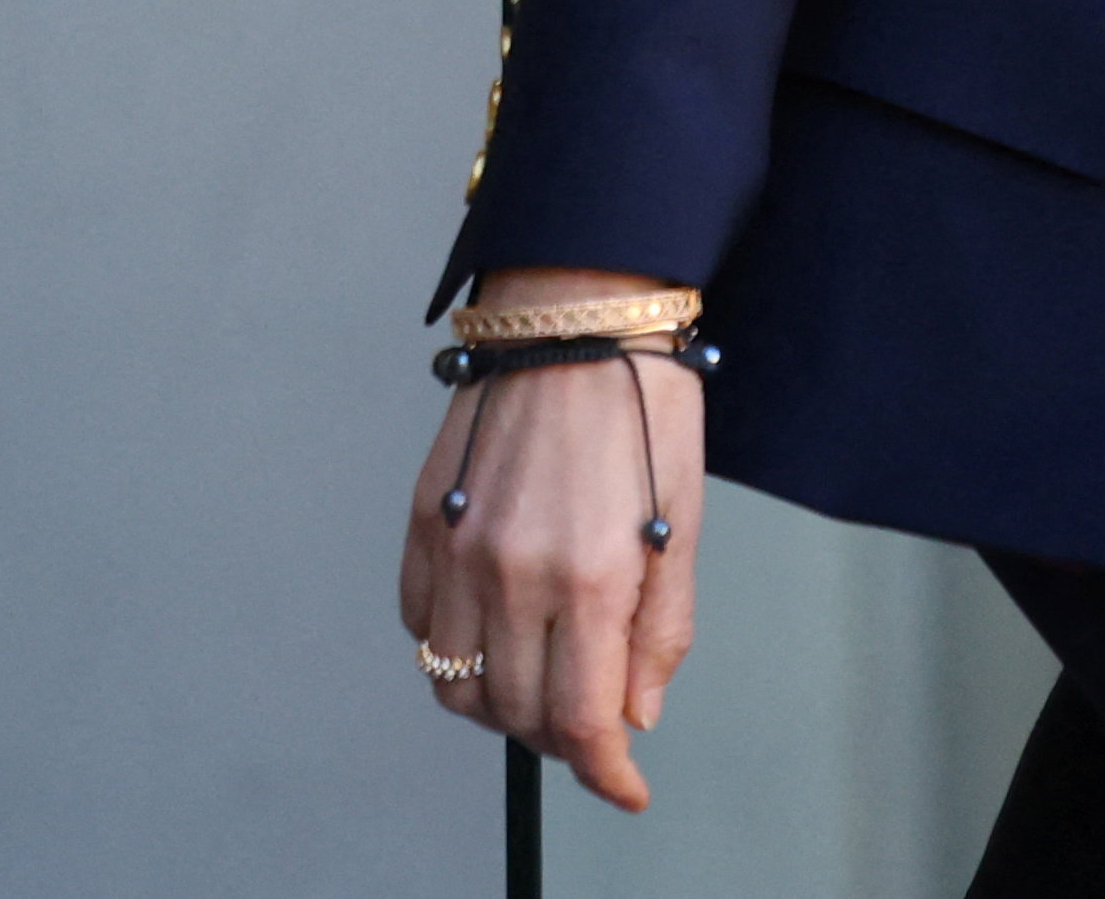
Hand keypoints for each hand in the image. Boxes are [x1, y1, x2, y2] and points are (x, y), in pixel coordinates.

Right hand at [399, 270, 707, 810]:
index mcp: (590, 574)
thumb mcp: (684, 519)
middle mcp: (512, 571)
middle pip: (517, 714)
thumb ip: (661, 629)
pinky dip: (455, 651)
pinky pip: (419, 626)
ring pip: (457, 686)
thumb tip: (636, 714)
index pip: (581, 719)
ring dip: (502, 706)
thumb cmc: (644, 407)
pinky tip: (496, 628)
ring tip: (544, 678)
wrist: (575, 317)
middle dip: (562, 739)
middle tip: (596, 721)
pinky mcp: (422, 524)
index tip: (626, 787)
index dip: (605, 772)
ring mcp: (457, 549)